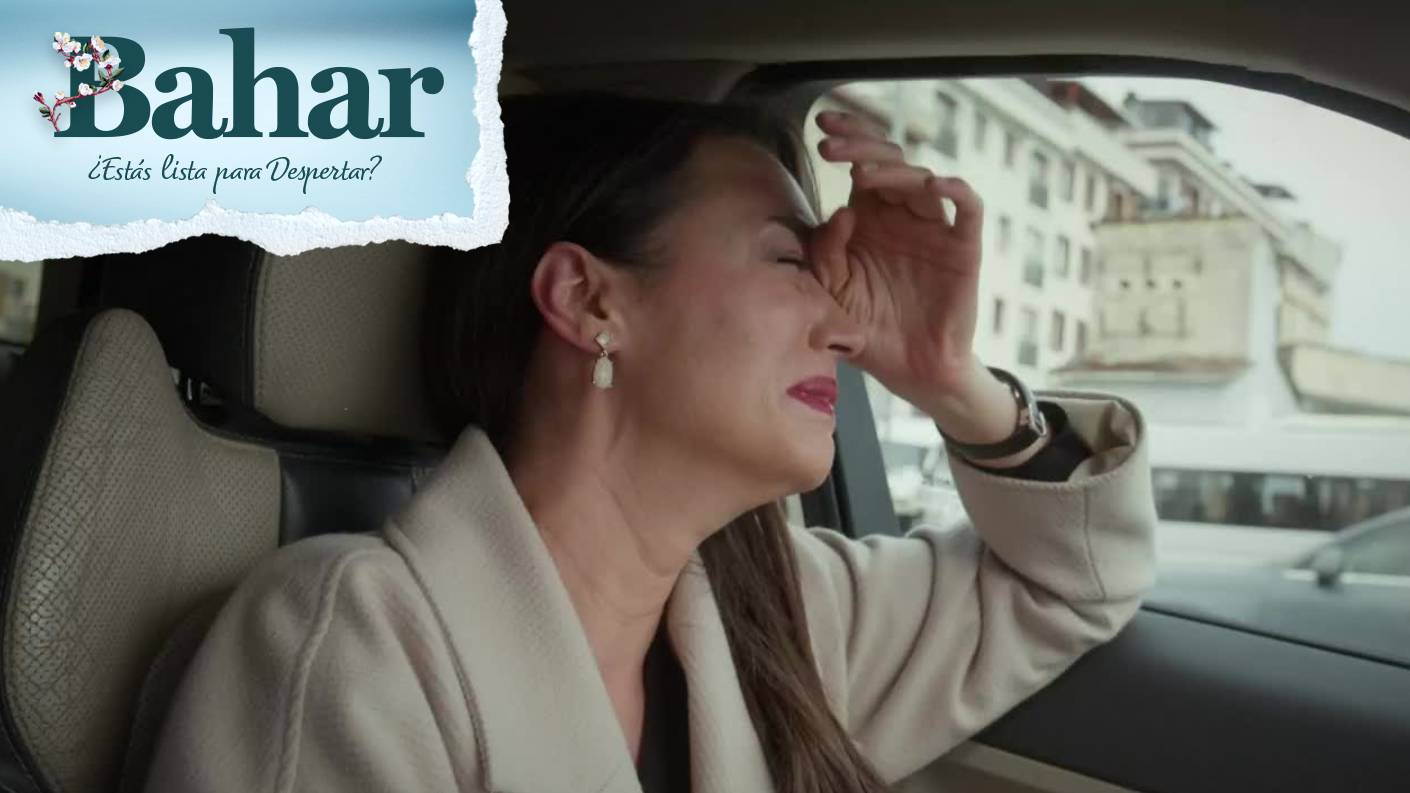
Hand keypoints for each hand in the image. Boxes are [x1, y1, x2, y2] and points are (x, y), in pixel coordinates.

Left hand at [808, 110, 984, 406]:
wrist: (910, 370)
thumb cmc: (868, 327)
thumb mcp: (830, 291)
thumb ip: (825, 253)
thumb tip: (840, 212)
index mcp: (870, 217)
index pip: (861, 164)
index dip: (847, 138)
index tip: (821, 126)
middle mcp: (902, 215)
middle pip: (890, 161)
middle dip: (860, 147)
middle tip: (830, 148)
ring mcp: (934, 229)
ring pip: (921, 180)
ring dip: (893, 170)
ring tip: (864, 173)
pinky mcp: (963, 249)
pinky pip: (968, 210)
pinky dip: (957, 191)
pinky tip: (935, 184)